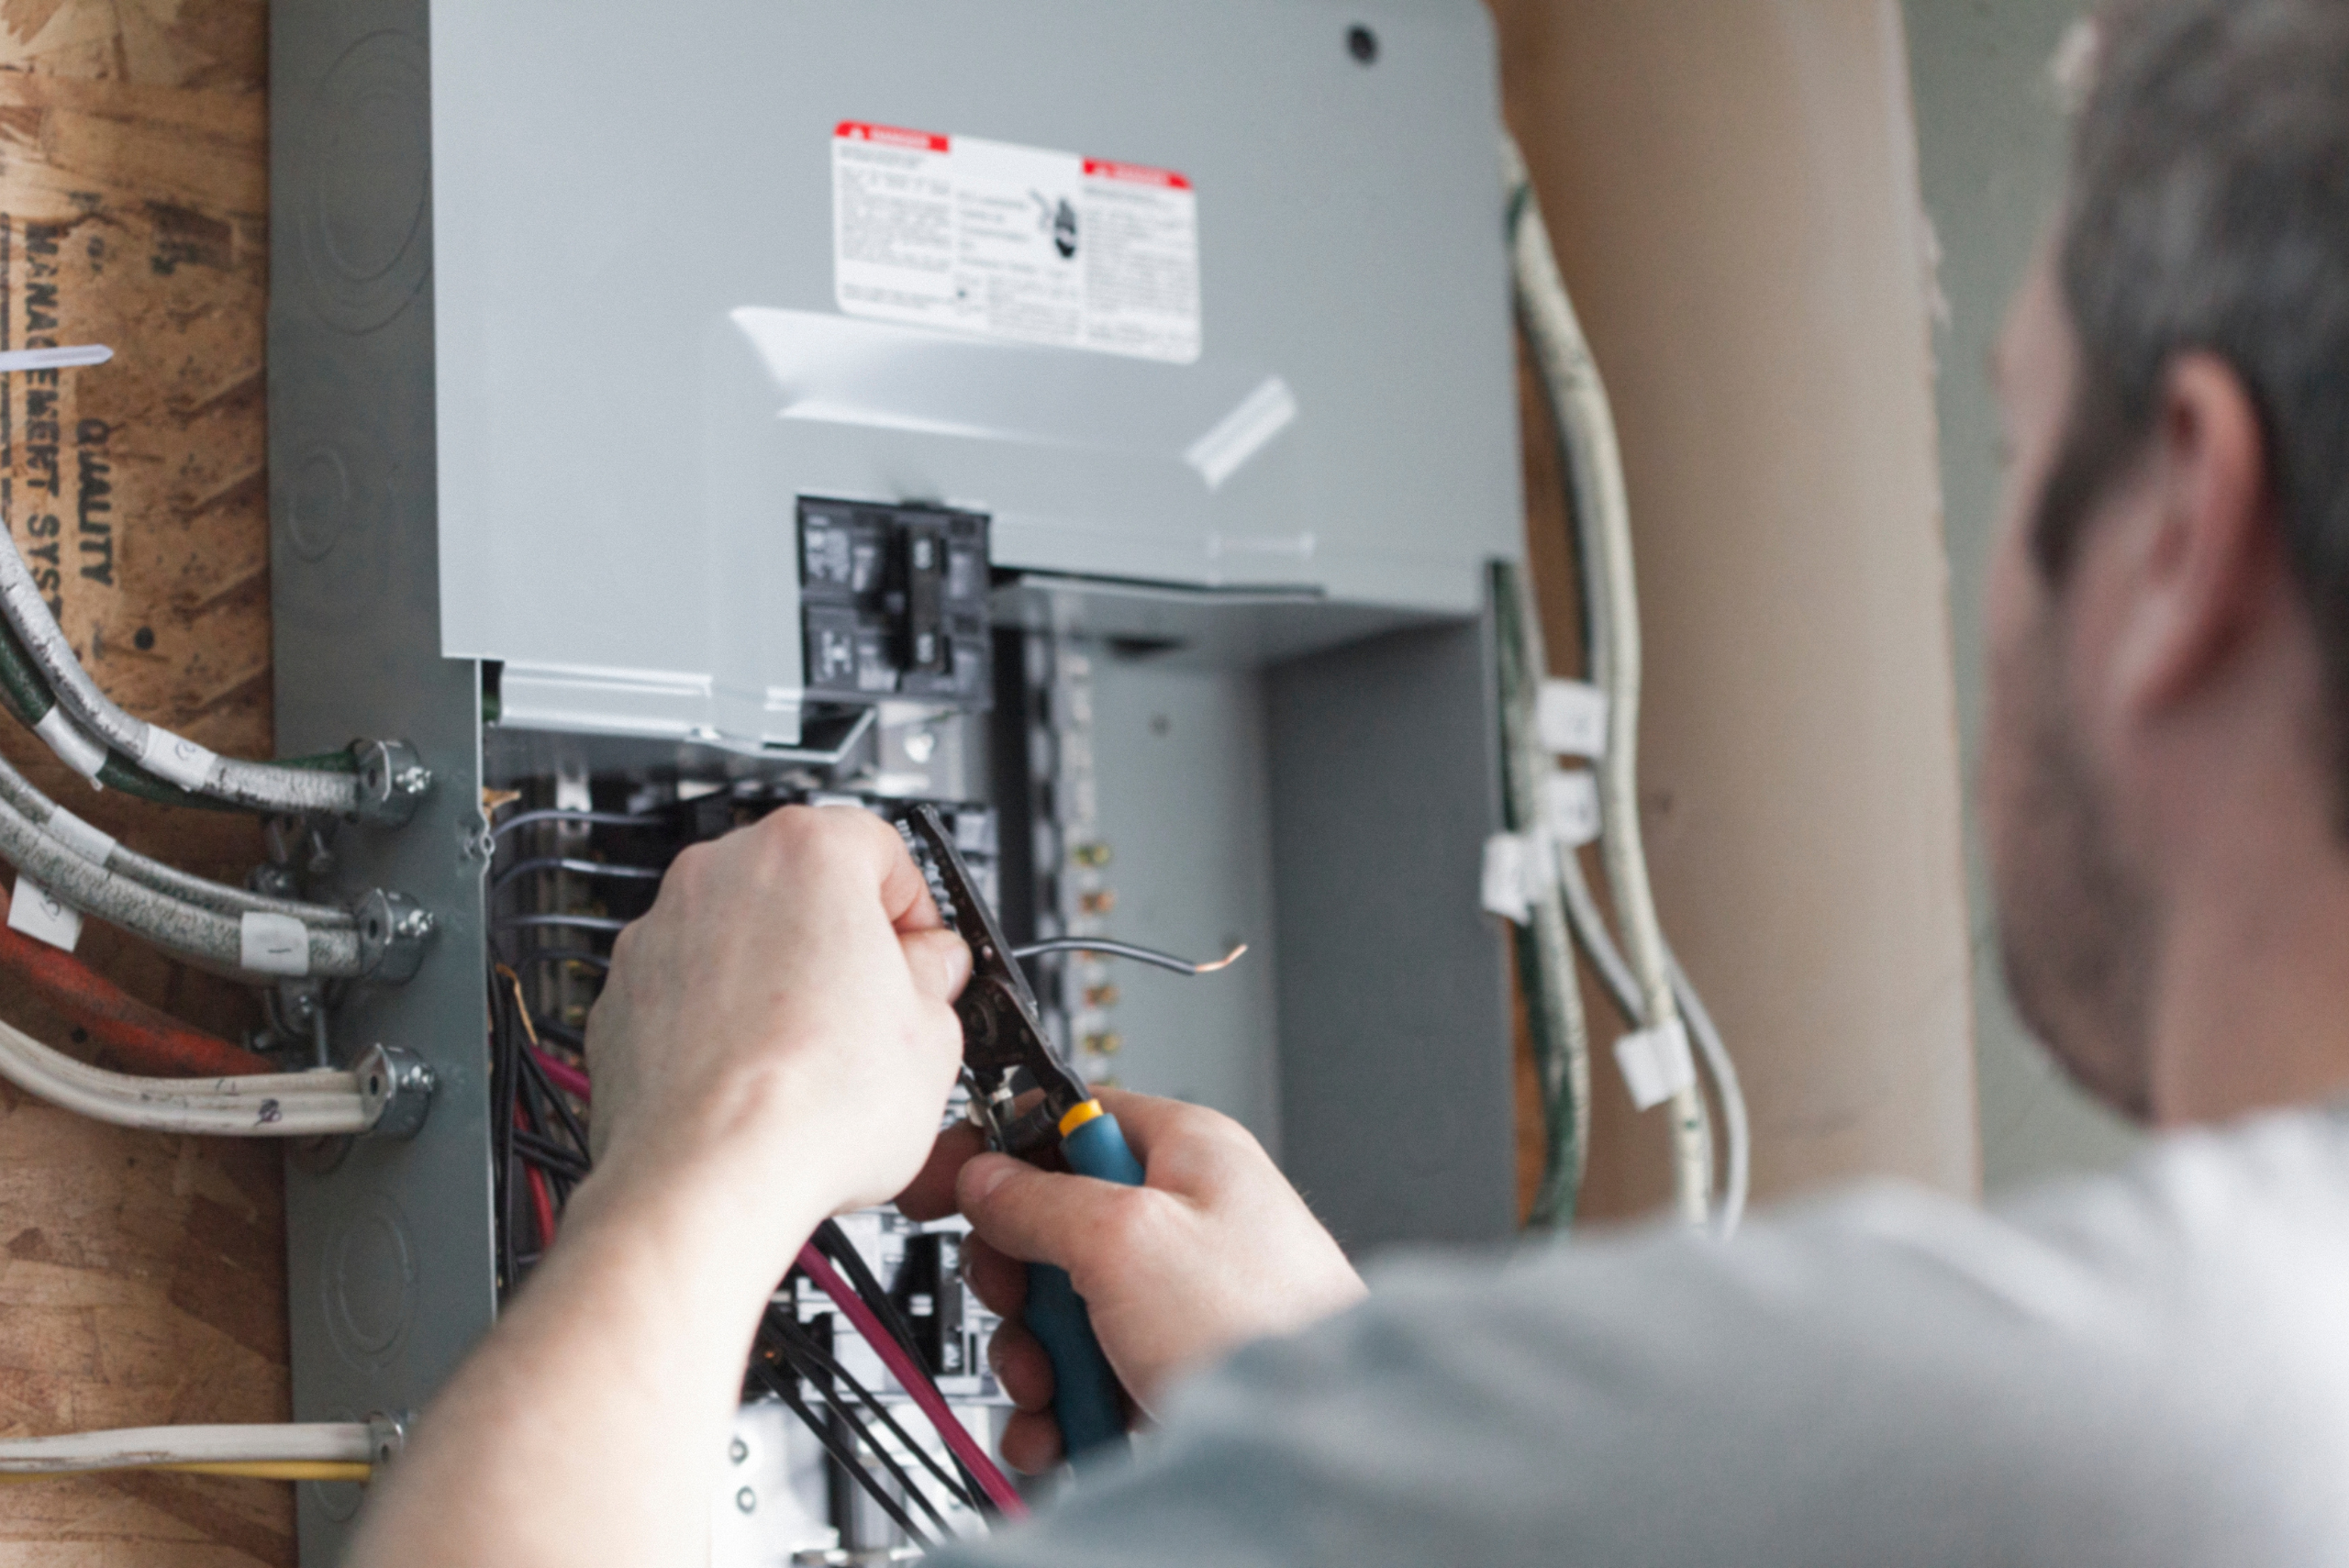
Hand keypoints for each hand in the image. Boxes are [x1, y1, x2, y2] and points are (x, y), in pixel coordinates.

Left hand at [581, 805, 970, 1247]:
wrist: (707, 1179)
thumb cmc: (810, 1104)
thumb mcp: (934, 1033)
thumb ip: (935, 976)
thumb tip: (928, 970)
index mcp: (807, 851)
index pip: (883, 848)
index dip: (916, 911)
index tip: (926, 958)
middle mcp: (720, 873)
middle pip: (805, 885)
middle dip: (844, 941)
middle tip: (879, 1009)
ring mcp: (660, 932)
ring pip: (741, 937)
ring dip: (779, 980)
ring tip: (816, 1057)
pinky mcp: (622, 996)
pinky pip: (690, 991)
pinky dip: (721, 1021)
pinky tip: (758, 1078)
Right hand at [898, 1087, 1364, 1471]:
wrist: (1319, 1452)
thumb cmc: (1265, 1327)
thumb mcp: (1126, 1239)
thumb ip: (1040, 1200)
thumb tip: (985, 1178)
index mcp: (1185, 1153)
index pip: (1068, 1119)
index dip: (1001, 1151)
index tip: (943, 1183)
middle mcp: (1184, 1220)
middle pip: (1051, 1228)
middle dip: (1019, 1286)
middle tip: (1025, 1309)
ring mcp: (1177, 1303)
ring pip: (1061, 1313)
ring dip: (1037, 1360)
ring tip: (1058, 1391)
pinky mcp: (1170, 1372)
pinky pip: (1085, 1379)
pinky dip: (1062, 1411)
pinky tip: (1064, 1434)